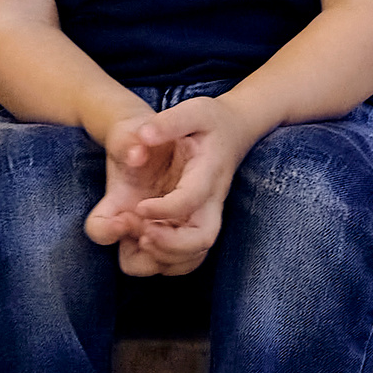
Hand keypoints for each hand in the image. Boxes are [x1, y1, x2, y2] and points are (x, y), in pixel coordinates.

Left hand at [83, 96, 256, 276]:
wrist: (234, 132)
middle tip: (141, 234)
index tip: (139, 207)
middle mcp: (212, 201)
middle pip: (202, 239)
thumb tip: (144, 136)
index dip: (165, 209)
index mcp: (208, 173)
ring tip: (138, 240)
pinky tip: (143, 244)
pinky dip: (167, 261)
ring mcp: (208, 215)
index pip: (190, 200)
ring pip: (196, 254)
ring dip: (166, 256)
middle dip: (170, 244)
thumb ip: (169, 121)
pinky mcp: (200, 223)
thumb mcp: (193, 110)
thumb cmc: (210, 122)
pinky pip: (189, 257)